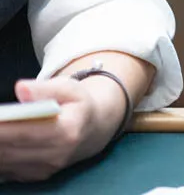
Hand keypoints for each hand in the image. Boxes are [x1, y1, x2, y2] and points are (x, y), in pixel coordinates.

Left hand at [0, 76, 125, 181]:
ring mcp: (47, 169)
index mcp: (67, 131)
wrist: (94, 130)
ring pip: (5, 162)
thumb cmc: (78, 105)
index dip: (2, 128)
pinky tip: (1, 141)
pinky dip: (0, 156)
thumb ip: (44, 88)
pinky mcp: (37, 176)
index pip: (24, 133)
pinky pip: (8, 170)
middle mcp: (57, 155)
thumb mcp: (70, 88)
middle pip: (10, 150)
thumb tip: (21, 88)